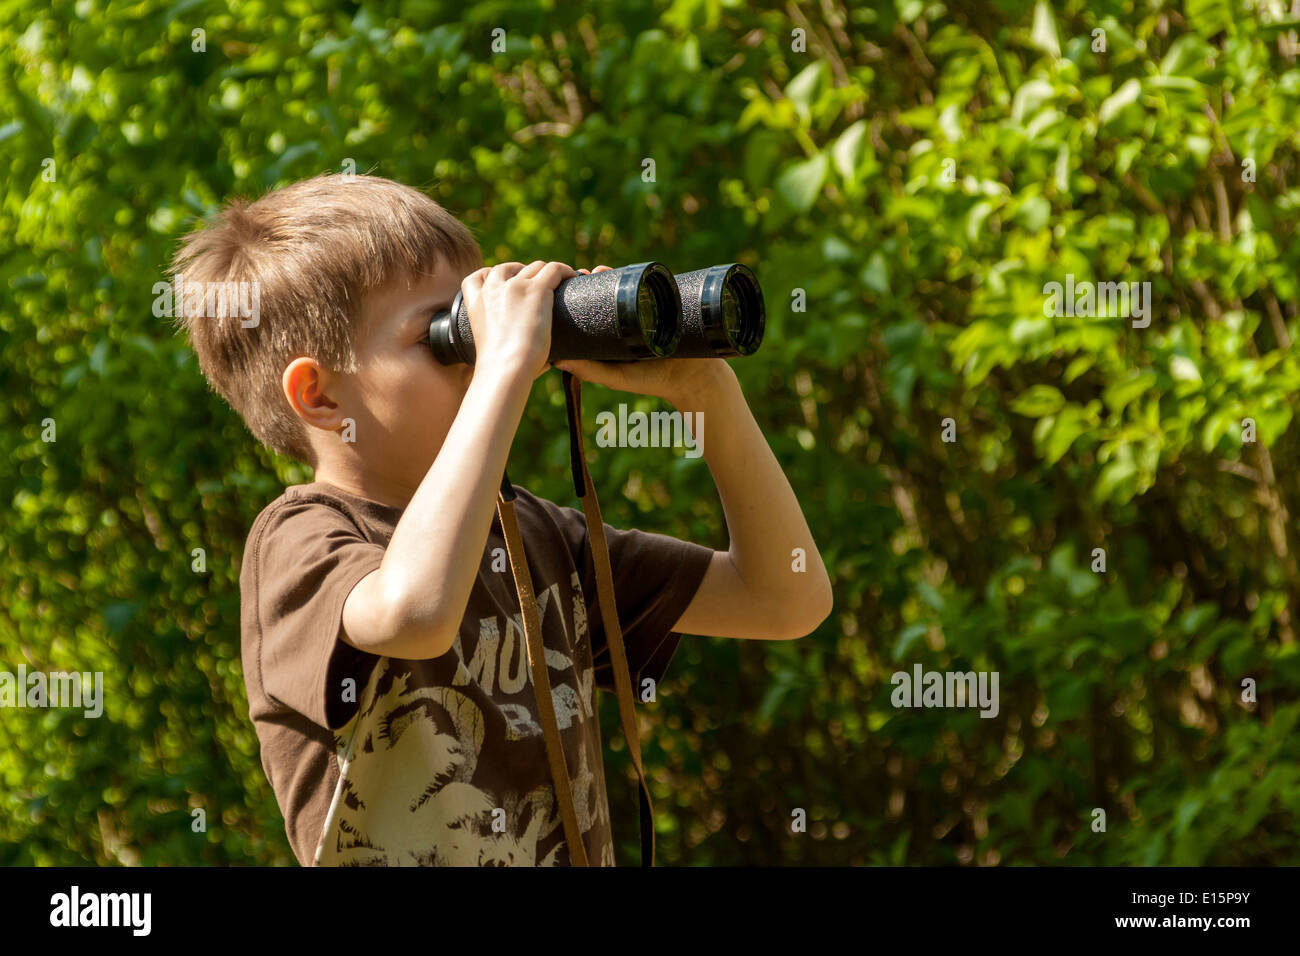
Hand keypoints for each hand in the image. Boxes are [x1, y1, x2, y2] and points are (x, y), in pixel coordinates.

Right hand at [460, 260, 577, 381]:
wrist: (505, 367)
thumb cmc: (500, 368)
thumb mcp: (491, 349)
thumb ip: (508, 347)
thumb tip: (543, 366)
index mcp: (476, 301)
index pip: (480, 276)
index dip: (495, 277)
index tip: (509, 285)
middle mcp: (494, 288)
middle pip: (510, 268)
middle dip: (524, 274)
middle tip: (539, 287)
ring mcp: (515, 286)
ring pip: (535, 267)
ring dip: (546, 273)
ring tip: (560, 283)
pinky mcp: (537, 290)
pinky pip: (554, 269)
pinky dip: (565, 271)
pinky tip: (573, 278)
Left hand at [557, 264, 734, 401]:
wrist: (693, 376)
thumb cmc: (652, 380)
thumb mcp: (616, 377)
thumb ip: (590, 371)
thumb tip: (557, 360)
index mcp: (610, 333)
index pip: (589, 309)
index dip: (577, 296)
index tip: (566, 287)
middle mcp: (625, 318)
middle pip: (603, 293)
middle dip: (591, 280)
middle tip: (582, 274)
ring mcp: (644, 308)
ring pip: (622, 285)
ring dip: (608, 274)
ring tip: (599, 270)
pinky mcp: (663, 302)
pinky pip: (646, 283)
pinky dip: (634, 274)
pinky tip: (624, 268)